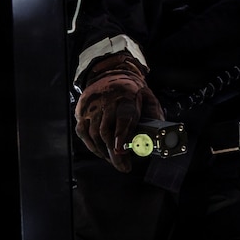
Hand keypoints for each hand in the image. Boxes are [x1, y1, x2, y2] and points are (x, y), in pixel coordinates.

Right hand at [74, 52, 162, 172]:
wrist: (110, 73)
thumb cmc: (132, 90)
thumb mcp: (147, 98)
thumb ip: (154, 116)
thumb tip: (158, 137)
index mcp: (126, 96)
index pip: (123, 116)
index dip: (122, 133)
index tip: (121, 149)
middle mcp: (106, 100)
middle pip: (107, 130)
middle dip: (115, 152)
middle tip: (124, 166)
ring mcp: (91, 106)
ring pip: (94, 134)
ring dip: (104, 152)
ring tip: (116, 161)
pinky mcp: (81, 110)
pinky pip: (83, 132)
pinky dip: (92, 146)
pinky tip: (102, 152)